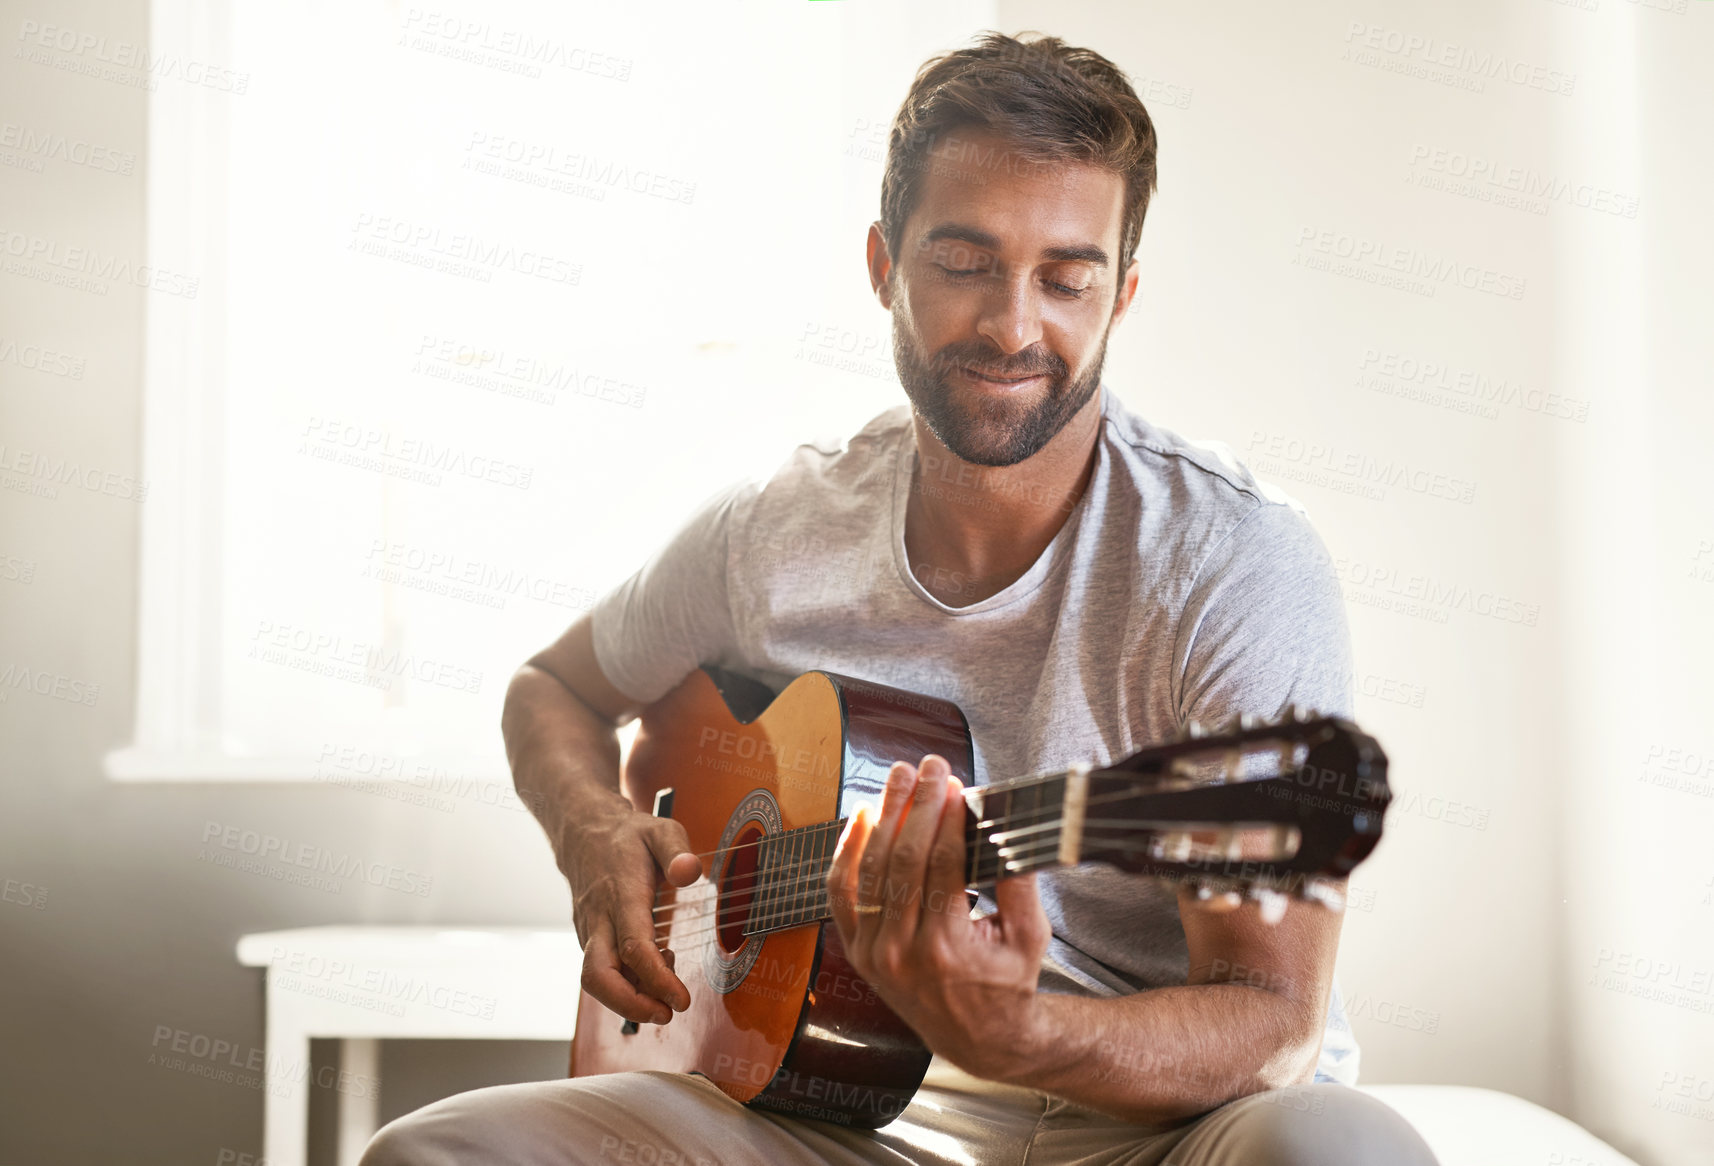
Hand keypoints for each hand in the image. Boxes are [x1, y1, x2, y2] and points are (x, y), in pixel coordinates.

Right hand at [563, 797, 702, 1024]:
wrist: (582, 833)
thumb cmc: (626, 836)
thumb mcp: (659, 830)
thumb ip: (676, 849)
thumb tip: (689, 872)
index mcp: (620, 895)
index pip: (632, 947)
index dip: (656, 979)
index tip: (681, 1000)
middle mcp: (598, 919)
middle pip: (598, 977)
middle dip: (631, 1005)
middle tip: (667, 1014)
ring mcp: (590, 932)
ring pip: (599, 981)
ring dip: (633, 997)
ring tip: (669, 988)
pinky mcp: (590, 940)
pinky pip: (604, 972)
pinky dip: (628, 983)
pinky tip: (656, 970)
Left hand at [825, 755, 1052, 1080]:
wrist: (976, 1037)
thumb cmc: (1007, 983)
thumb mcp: (1029, 937)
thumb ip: (1019, 883)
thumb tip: (1005, 827)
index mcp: (947, 949)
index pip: (943, 865)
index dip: (948, 819)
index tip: (955, 785)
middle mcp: (902, 952)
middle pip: (904, 860)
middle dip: (918, 805)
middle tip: (930, 767)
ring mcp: (873, 952)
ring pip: (871, 869)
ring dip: (886, 816)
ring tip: (900, 777)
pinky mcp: (857, 951)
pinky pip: (843, 893)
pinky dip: (847, 852)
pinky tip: (862, 816)